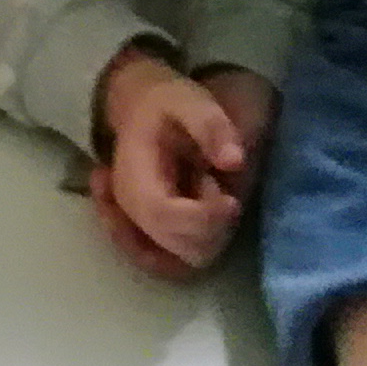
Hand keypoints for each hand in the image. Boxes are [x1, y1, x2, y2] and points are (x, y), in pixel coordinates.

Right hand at [94, 52, 263, 279]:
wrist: (138, 110)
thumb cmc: (166, 105)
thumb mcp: (189, 101)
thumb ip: (211, 126)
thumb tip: (234, 162)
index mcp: (135, 179)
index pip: (165, 218)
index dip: (204, 218)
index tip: (231, 200)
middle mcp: (132, 212)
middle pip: (181, 248)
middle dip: (213, 227)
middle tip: (215, 186)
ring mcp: (139, 228)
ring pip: (183, 261)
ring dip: (209, 237)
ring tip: (203, 194)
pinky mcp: (151, 236)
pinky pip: (174, 264)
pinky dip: (196, 248)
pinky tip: (203, 215)